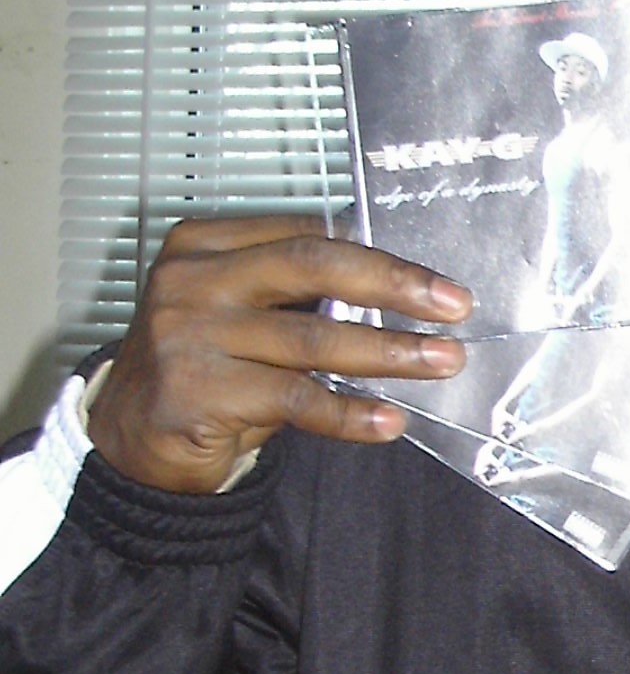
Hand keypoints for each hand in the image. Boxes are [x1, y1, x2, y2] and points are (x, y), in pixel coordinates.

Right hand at [88, 214, 472, 493]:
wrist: (133, 437)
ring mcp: (187, 332)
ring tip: (440, 361)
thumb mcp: (242, 315)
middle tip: (452, 307)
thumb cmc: (204, 369)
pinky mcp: (196, 389)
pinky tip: (387, 421)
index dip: (379, 259)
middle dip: (393, 285)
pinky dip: (348, 412)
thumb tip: (401, 292)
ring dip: (387, 352)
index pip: (307, 236)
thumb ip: (299, 297)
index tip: (435, 283)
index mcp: (206, 244)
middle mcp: (192, 279)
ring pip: (311, 338)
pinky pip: (293, 398)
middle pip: (312, 267)